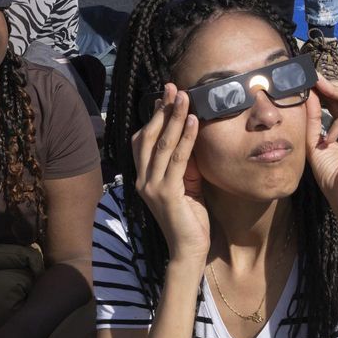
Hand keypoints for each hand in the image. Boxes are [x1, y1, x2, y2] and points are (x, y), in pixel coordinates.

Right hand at [132, 83, 208, 266]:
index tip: (165, 96)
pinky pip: (177, 159)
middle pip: (148, 137)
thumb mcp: (186, 185)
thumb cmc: (190, 219)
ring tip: (185, 96)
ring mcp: (151, 186)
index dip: (153, 117)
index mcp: (143, 177)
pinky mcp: (166, 193)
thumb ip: (184, 164)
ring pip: (161, 144)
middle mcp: (142, 180)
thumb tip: (190, 136)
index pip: (143, 141)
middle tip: (173, 87)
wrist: (187, 250)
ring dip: (174, 117)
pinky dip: (186, 138)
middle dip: (162, 110)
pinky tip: (195, 121)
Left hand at [306, 76, 337, 225]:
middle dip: (333, 85)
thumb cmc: (330, 173)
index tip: (310, 80)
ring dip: (337, 92)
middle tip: (315, 79)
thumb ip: (314, 118)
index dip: (328, 88)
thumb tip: (310, 94)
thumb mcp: (314, 141)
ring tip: (320, 92)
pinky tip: (330, 138)